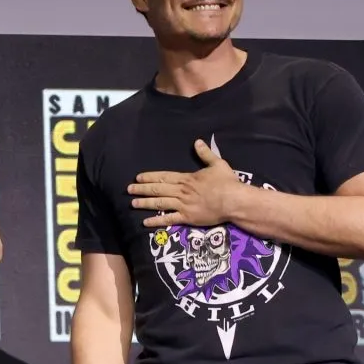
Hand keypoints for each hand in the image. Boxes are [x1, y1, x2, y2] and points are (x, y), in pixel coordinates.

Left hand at [128, 138, 243, 227]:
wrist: (234, 201)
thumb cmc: (227, 182)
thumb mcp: (217, 164)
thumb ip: (206, 154)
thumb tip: (198, 142)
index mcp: (186, 179)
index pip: (164, 176)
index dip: (150, 177)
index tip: (138, 177)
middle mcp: (181, 191)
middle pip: (158, 189)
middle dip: (142, 189)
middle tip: (129, 189)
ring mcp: (183, 205)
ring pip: (159, 203)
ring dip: (145, 203)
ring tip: (133, 203)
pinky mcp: (187, 218)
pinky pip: (169, 220)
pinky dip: (156, 221)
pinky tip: (145, 222)